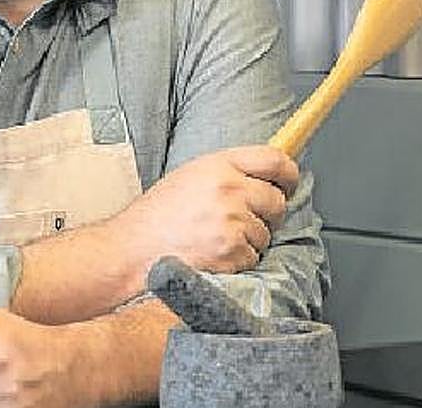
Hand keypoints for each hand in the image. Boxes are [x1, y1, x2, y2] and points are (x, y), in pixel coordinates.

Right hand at [114, 145, 298, 277]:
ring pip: (265, 233)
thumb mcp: (191, 176)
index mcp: (219, 165)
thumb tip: (264, 178)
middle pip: (277, 201)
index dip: (288, 173)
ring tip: (214, 238)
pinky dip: (238, 260)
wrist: (132, 250)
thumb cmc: (157, 216)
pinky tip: (212, 254)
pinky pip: (253, 257)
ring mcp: (232, 221)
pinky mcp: (232, 251)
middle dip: (267, 214)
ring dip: (248, 240)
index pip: (275, 160)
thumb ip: (228, 172)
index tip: (289, 182)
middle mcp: (229, 189)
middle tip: (241, 220)